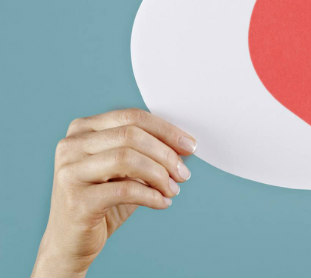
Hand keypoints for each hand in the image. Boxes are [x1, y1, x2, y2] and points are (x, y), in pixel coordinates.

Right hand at [32, 109, 196, 277]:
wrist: (70, 242)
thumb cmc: (103, 201)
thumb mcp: (126, 171)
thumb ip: (148, 152)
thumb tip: (185, 145)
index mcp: (83, 129)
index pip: (132, 117)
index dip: (166, 130)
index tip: (190, 146)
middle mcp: (71, 145)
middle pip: (131, 135)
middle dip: (166, 154)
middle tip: (184, 174)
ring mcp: (70, 171)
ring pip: (127, 159)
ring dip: (160, 175)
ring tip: (173, 190)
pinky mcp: (76, 200)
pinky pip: (125, 190)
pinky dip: (151, 195)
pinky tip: (163, 202)